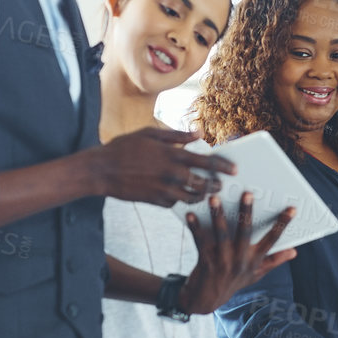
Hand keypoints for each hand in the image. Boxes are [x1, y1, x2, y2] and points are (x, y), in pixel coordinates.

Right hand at [89, 127, 234, 206]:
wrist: (101, 170)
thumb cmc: (124, 147)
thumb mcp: (150, 134)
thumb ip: (176, 135)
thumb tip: (198, 134)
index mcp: (172, 154)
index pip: (207, 162)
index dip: (224, 167)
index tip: (235, 170)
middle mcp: (171, 173)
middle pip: (204, 183)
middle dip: (216, 185)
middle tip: (221, 185)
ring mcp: (163, 189)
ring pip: (193, 197)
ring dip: (203, 196)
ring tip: (207, 193)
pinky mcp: (155, 201)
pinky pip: (175, 203)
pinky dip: (181, 200)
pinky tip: (184, 196)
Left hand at [177, 194, 297, 314]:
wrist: (206, 299)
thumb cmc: (233, 282)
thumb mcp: (255, 274)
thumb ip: (273, 261)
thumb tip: (294, 252)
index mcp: (255, 261)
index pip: (272, 240)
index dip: (282, 224)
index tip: (291, 209)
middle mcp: (240, 261)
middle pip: (245, 233)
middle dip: (246, 212)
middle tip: (247, 194)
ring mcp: (222, 262)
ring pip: (221, 234)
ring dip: (217, 215)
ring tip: (214, 198)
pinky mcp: (205, 261)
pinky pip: (200, 241)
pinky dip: (195, 228)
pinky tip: (191, 214)